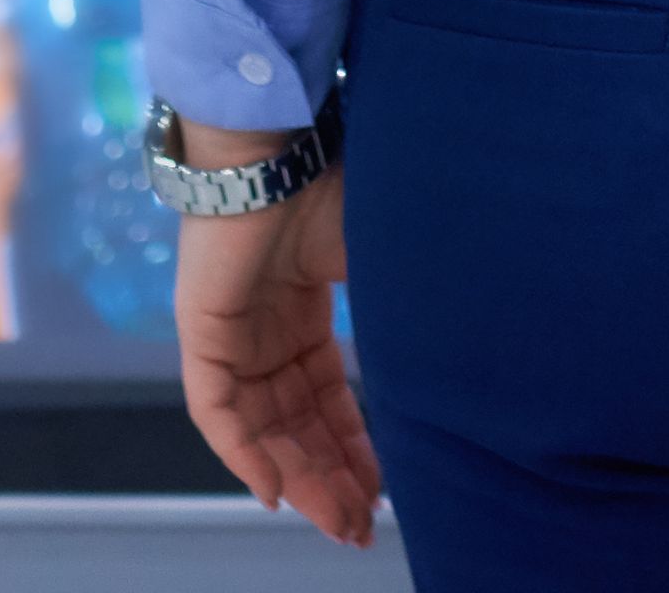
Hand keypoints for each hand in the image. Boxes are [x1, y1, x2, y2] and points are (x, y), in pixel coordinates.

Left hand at [177, 160, 380, 547]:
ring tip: (338, 521)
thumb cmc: (338, 184)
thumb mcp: (385, 264)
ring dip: (299, 478)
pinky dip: (246, 453)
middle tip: (362, 526)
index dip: (353, 446)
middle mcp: (264, 329)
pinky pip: (218, 412)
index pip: (326, 397)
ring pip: (263, 429)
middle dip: (331, 478)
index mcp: (303, 310)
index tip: (382, 491)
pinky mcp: (201, 332)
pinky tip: (278, 492)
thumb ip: (407, 318)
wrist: (281, 143)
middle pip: (296, 424)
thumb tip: (467, 367)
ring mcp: (231, 333)